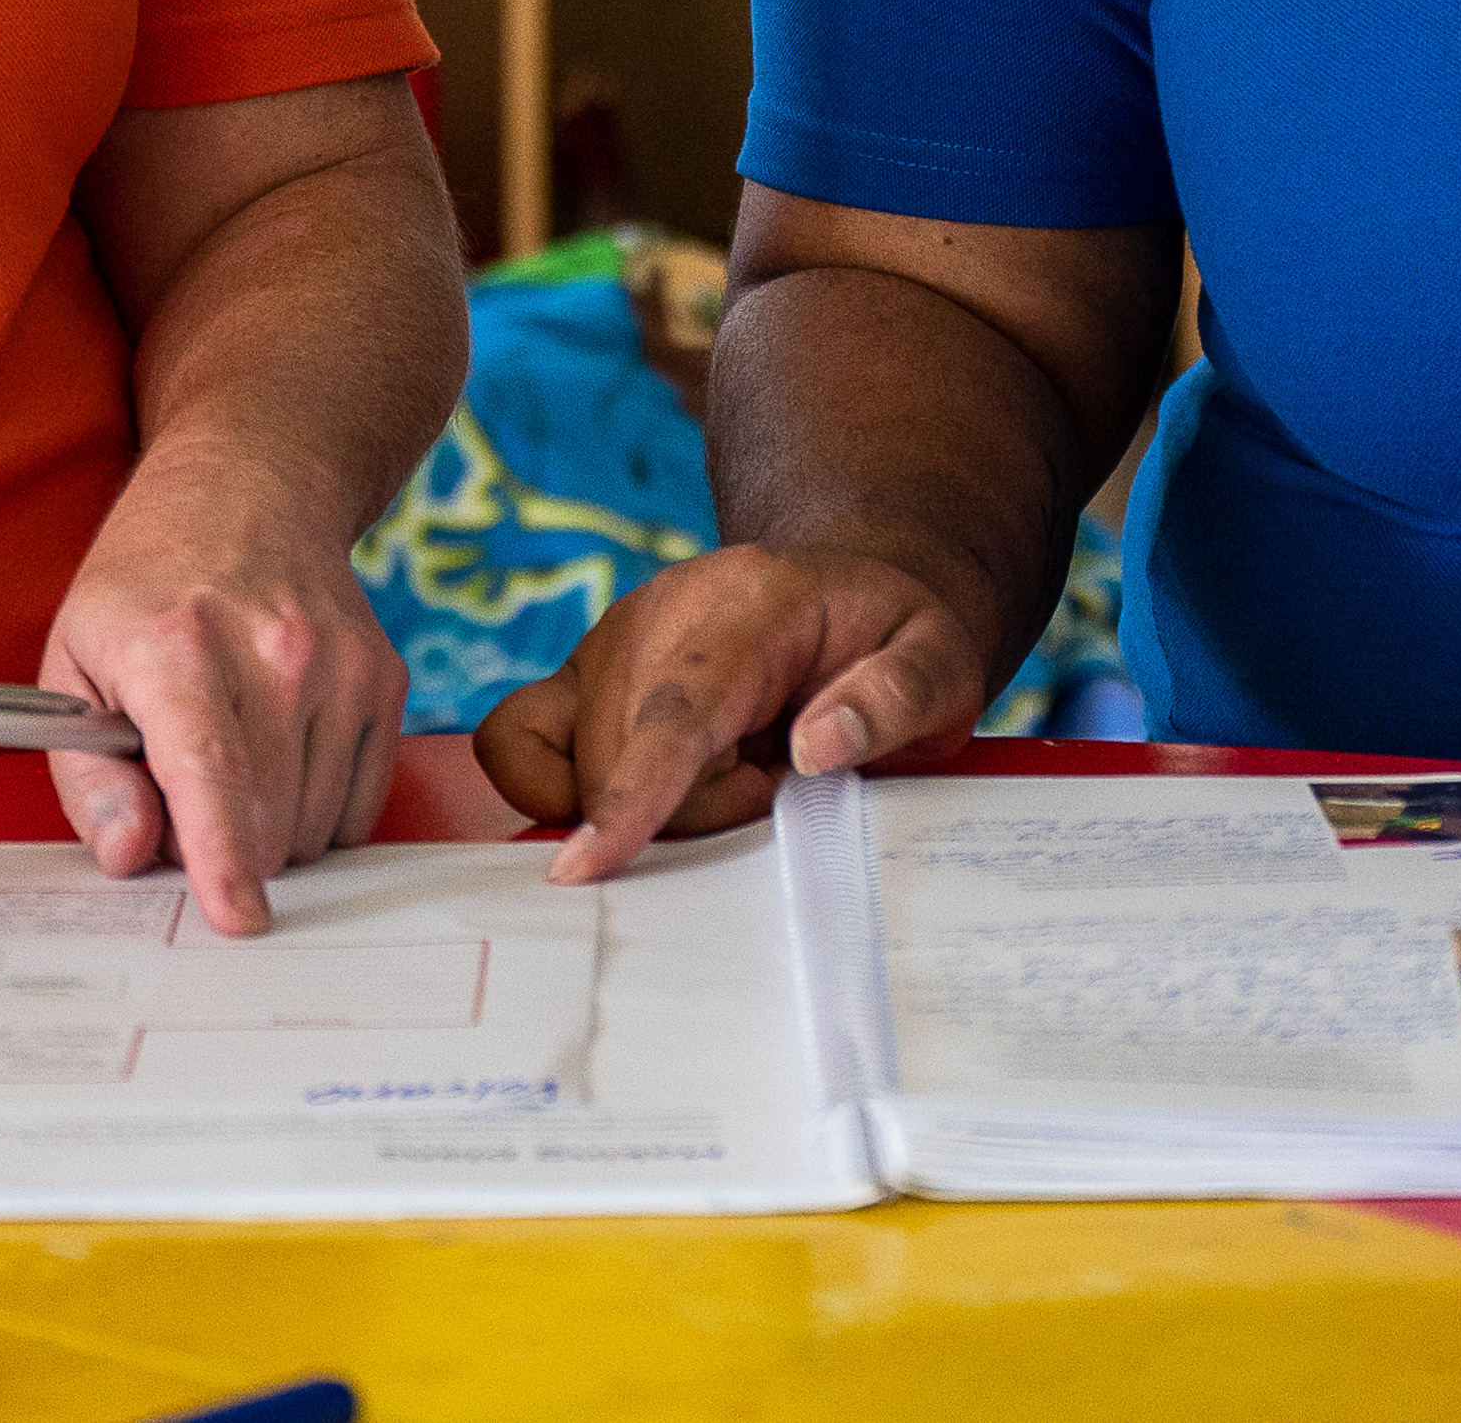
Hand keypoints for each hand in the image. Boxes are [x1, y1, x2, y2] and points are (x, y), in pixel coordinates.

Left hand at [32, 445, 412, 936]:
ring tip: (230, 757)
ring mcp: (339, 663)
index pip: (210, 771)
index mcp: (177, 647)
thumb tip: (130, 853)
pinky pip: (358, 803)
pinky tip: (278, 754)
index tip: (236, 917)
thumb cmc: (150, 582)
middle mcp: (271, 650)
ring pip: (314, 824)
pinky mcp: (383, 677)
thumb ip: (86, 775)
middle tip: (177, 794)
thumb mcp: (72, 662)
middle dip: (218, 846)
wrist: (251, 487)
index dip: (223, 858)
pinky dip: (315, 811)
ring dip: (266, 831)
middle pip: (265, 818)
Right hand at [472, 543, 983, 882]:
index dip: (633, 793)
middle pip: (619, 755)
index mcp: (750, 602)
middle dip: (691, 813)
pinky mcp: (584, 673)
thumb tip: (819, 747)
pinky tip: (639, 794)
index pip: (678, 708)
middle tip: (774, 788)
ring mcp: (611, 639)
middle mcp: (661, 610)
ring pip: (573, 764)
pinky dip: (557, 789)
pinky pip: (519, 739)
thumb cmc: (894, 640)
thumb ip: (893, 698)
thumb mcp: (941, 662)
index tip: (586, 866)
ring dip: (646, 802)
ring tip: (732, 771)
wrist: (854, 593)